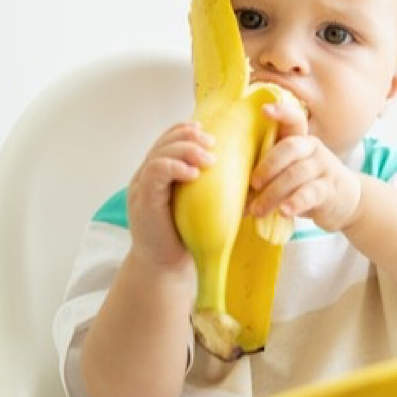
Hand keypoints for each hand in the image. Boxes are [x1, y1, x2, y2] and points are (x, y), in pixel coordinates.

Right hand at [127, 120, 215, 270]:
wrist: (166, 266)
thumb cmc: (187, 236)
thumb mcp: (204, 205)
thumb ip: (218, 188)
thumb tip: (254, 177)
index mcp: (160, 173)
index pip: (168, 140)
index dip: (186, 130)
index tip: (208, 132)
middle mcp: (147, 176)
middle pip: (164, 142)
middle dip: (189, 137)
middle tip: (212, 142)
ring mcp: (142, 188)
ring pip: (159, 154)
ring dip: (185, 150)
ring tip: (208, 158)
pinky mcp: (144, 201)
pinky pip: (154, 173)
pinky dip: (174, 167)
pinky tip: (193, 173)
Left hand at [247, 102, 361, 232]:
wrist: (345, 201)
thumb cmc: (306, 184)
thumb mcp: (290, 170)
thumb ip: (267, 170)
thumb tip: (229, 183)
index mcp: (299, 140)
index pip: (294, 119)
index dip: (281, 112)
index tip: (264, 110)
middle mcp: (313, 148)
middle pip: (290, 147)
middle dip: (267, 165)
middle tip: (253, 183)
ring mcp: (323, 168)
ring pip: (296, 174)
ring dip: (273, 193)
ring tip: (258, 210)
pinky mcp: (329, 190)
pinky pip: (310, 193)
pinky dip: (295, 203)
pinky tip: (284, 212)